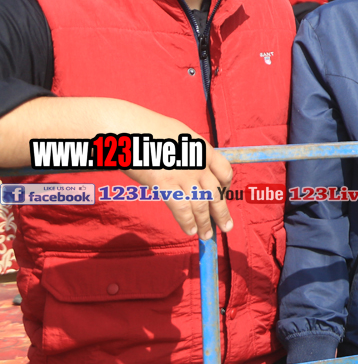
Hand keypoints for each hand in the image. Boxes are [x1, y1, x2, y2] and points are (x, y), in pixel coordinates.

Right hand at [118, 112, 233, 239]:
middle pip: (216, 193)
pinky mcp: (164, 184)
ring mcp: (182, 175)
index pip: (225, 171)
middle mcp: (198, 163)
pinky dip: (187, 222)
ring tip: (206, 236)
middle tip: (226, 227)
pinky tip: (190, 231)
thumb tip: (190, 166)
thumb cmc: (146, 129)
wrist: (125, 127)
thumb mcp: (178, 135)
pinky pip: (182, 208)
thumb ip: (189, 152)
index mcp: (203, 148)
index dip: (225, 187)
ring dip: (205, 223)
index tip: (223, 196)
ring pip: (201, 205)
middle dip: (221, 213)